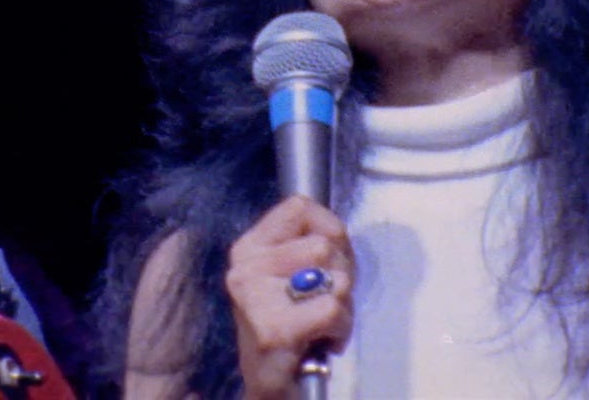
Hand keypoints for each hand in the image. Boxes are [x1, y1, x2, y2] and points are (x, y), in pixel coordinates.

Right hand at [225, 196, 353, 399]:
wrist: (272, 385)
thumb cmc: (291, 325)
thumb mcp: (296, 273)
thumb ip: (313, 241)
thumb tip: (334, 231)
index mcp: (248, 247)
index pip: (299, 206)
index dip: (329, 229)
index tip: (327, 260)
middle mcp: (245, 268)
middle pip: (323, 245)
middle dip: (341, 275)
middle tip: (324, 300)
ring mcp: (255, 298)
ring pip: (332, 277)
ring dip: (343, 305)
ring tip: (323, 321)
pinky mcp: (273, 329)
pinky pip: (333, 309)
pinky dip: (341, 328)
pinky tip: (324, 340)